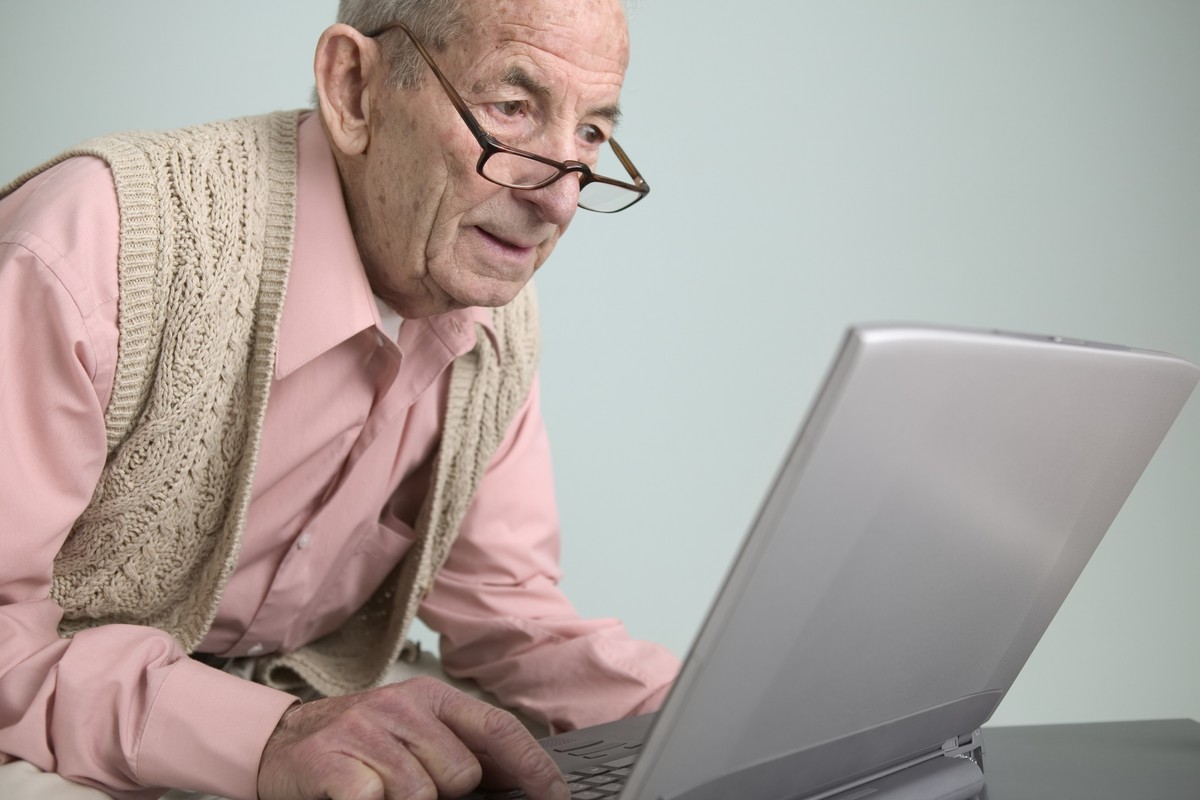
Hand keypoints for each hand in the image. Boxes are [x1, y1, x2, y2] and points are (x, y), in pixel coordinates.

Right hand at [257, 676, 567, 799]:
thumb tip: (519, 779)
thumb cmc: (358, 744)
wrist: (280, 743)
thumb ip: (460, 748)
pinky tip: (358, 794)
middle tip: (407, 782)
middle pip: (461, 772)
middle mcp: (402, 706)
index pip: (498, 730)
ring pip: (422, 793)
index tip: (557, 795)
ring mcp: (366, 732)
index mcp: (430, 697)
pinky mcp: (334, 763)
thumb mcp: (412, 732)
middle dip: (444, 791)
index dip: (534, 767)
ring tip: (378, 787)